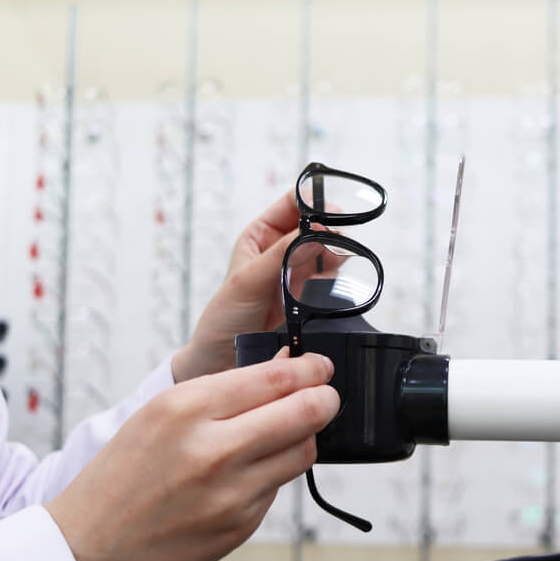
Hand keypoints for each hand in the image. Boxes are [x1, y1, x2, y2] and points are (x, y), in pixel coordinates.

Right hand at [45, 350, 337, 560]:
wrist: (90, 543)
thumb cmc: (124, 471)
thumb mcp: (161, 411)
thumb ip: (225, 389)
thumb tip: (285, 366)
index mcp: (187, 408)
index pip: (277, 378)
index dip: (312, 368)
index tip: (320, 366)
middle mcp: (213, 449)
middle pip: (306, 412)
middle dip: (325, 398)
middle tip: (326, 393)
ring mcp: (231, 492)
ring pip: (303, 451)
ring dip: (305, 435)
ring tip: (289, 429)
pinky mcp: (241, 525)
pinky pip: (279, 486)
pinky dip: (275, 471)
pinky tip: (252, 468)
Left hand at [172, 190, 340, 382]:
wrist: (223, 360)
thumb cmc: (223, 317)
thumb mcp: (248, 280)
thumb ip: (282, 255)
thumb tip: (315, 231)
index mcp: (261, 236)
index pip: (293, 203)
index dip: (313, 200)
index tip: (330, 209)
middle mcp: (281, 250)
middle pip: (316, 225)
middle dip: (329, 228)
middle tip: (336, 240)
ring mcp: (297, 273)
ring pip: (327, 251)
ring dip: (335, 253)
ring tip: (335, 261)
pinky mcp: (309, 296)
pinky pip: (330, 279)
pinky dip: (336, 277)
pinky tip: (331, 282)